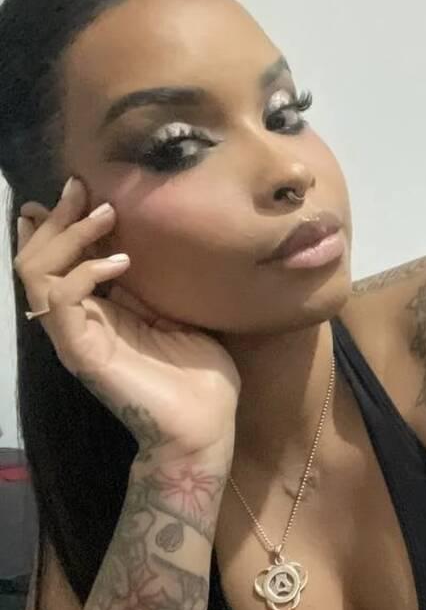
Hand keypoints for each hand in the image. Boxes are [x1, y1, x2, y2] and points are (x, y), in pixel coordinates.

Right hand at [14, 176, 239, 464]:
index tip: (78, 184)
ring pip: (35, 274)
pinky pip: (60, 302)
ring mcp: (75, 336)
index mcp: (98, 307)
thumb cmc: (200, 369)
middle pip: (34, 258)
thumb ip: (157, 279)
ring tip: (105, 215)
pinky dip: (84, 273)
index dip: (57, 220)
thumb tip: (157, 236)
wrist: (206, 425)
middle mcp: (77, 319)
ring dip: (67, 236)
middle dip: (55, 217)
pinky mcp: (83, 353)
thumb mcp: (178, 308)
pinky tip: (120, 261)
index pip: (55, 256)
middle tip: (80, 188)